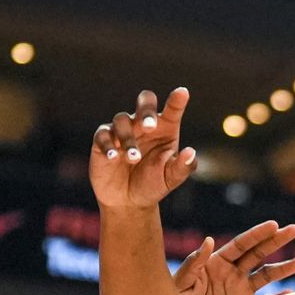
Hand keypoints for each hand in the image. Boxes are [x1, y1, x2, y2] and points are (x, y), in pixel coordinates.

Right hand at [90, 87, 199, 210]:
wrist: (128, 201)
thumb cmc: (153, 184)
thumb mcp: (171, 178)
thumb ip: (183, 167)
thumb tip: (191, 152)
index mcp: (165, 128)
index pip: (172, 109)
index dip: (177, 100)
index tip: (182, 93)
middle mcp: (143, 124)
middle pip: (144, 102)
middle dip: (147, 110)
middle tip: (150, 127)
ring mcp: (122, 130)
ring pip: (122, 120)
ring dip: (128, 138)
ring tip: (134, 158)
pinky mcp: (103, 140)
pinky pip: (103, 135)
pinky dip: (108, 145)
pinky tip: (114, 157)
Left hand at [171, 220, 294, 294]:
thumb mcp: (181, 285)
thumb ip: (193, 264)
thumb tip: (208, 241)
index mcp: (216, 263)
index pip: (241, 245)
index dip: (258, 234)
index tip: (274, 225)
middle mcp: (230, 274)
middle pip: (258, 254)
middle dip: (276, 241)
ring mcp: (238, 292)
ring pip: (266, 276)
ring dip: (283, 269)